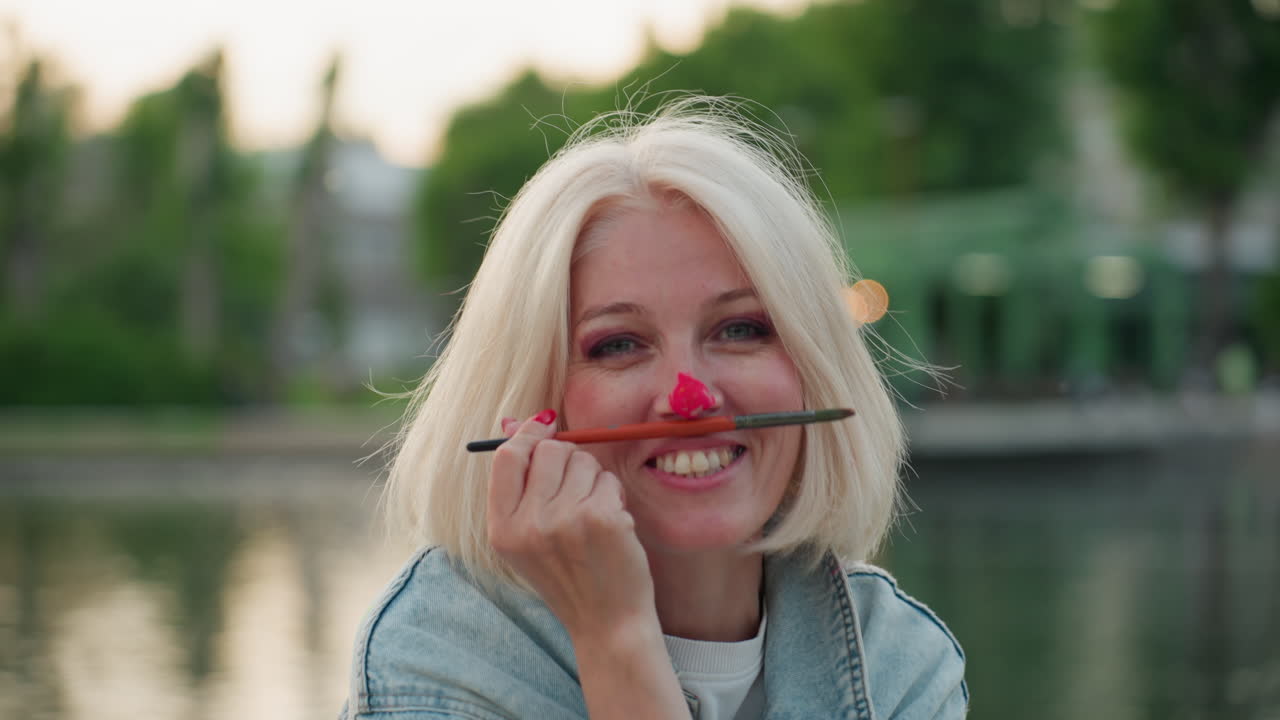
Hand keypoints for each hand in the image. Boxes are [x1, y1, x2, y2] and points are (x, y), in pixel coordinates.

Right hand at [487, 411, 657, 639]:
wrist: (606, 623)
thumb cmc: (569, 575)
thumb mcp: (527, 537)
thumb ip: (519, 485)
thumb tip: (514, 423)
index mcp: (502, 529)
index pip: (507, 458)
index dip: (528, 435)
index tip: (545, 425)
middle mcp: (529, 524)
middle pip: (548, 451)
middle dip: (569, 459)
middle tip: (577, 488)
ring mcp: (565, 521)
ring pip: (583, 461)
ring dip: (594, 479)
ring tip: (593, 514)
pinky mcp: (601, 519)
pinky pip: (609, 480)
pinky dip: (614, 496)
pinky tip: (612, 526)